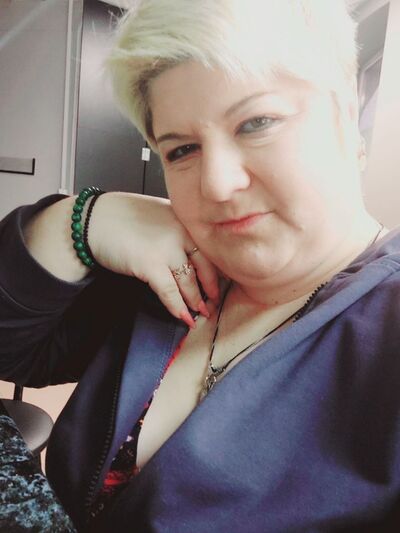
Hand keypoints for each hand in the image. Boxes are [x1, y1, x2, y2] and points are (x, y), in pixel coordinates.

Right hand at [88, 192, 219, 326]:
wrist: (92, 219)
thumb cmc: (121, 216)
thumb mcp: (158, 213)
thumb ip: (176, 228)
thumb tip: (191, 254)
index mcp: (183, 218)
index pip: (208, 247)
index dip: (215, 269)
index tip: (219, 282)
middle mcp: (180, 231)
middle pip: (205, 266)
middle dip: (211, 288)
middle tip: (214, 302)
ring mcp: (166, 248)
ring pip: (189, 281)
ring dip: (196, 301)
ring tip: (201, 314)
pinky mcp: (150, 264)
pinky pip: (169, 291)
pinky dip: (177, 306)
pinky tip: (183, 317)